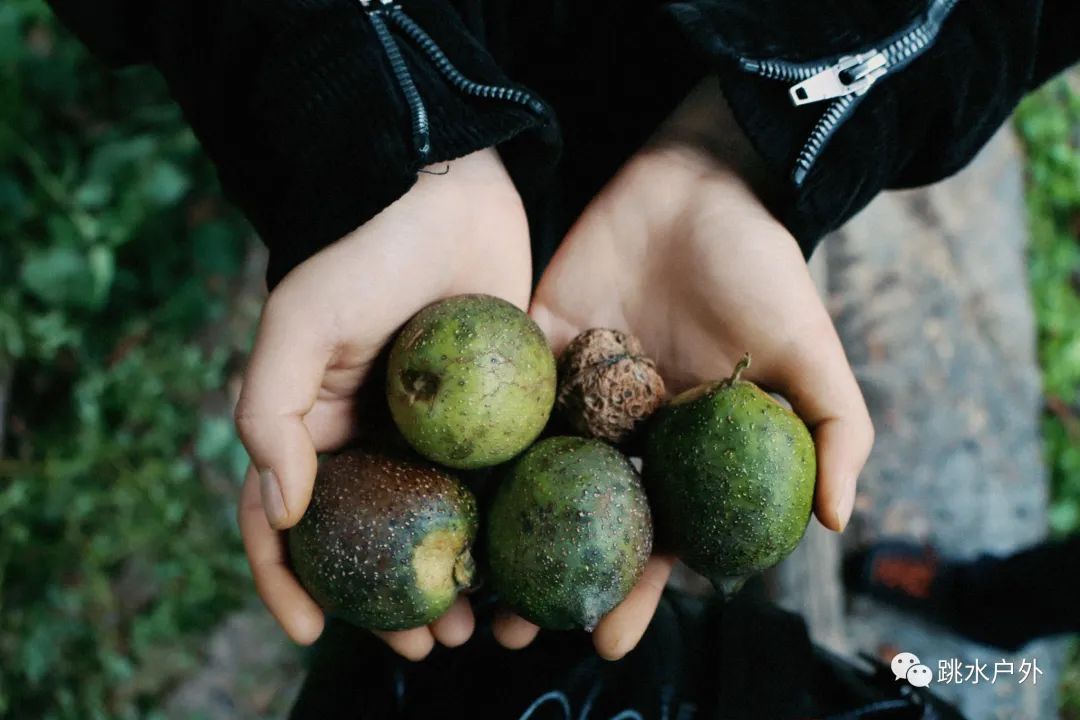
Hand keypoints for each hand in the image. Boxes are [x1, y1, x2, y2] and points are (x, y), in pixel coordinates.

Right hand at [235, 148, 531, 659]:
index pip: (288, 519)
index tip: (310, 629)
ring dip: (457, 583)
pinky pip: (502, 483)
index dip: (289, 580)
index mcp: (318, 425)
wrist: (448, 188)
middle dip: (391, 603)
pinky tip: (528, 568)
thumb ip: (268, 414)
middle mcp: (377, 437)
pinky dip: (510, 532)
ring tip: (479, 626)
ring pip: (445, 527)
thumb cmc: (362, 251)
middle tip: (428, 644)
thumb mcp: (296, 324)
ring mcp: (441, 432)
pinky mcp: (499, 415)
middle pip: (378, 540)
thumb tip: (281, 511)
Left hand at [509, 80, 873, 659]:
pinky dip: (470, 440)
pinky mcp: (532, 342)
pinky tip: (438, 484)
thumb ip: (835, 431)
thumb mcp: (811, 352)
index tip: (605, 640)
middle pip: (578, 517)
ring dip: (497, 527)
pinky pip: (498, 396)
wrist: (704, 184)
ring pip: (528, 470)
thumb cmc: (762, 269)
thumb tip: (836, 522)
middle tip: (510, 632)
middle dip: (547, 574)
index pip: (654, 535)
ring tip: (463, 581)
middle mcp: (622, 429)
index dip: (633, 590)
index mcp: (682, 447)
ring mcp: (573, 389)